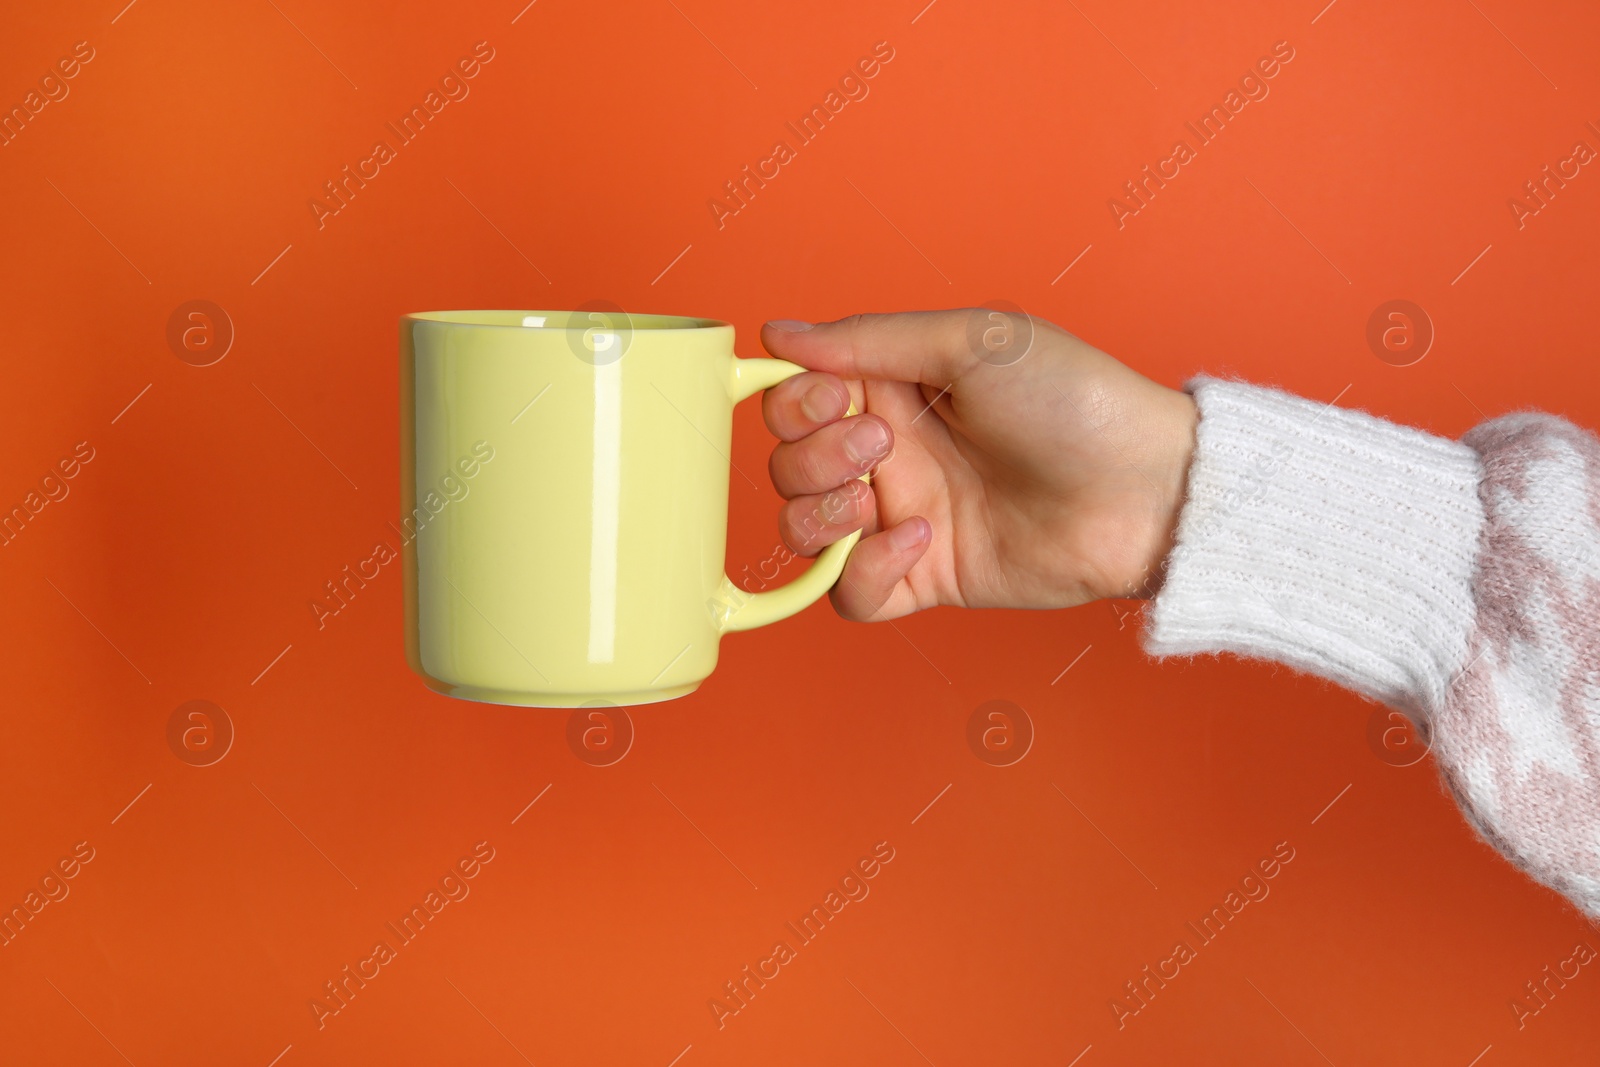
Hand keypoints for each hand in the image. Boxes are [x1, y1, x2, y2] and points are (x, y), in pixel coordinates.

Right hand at [759, 310, 1198, 620]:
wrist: (1142, 490)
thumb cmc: (1075, 400)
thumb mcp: (973, 340)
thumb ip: (869, 337)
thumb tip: (778, 334)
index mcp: (895, 387)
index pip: (796, 398)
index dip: (795, 402)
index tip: (836, 397)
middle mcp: (891, 453)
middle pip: (788, 464)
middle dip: (813, 456)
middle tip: (882, 446)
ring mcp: (904, 517)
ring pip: (804, 530)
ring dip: (818, 512)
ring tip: (875, 497)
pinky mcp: (925, 577)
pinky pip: (850, 593)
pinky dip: (862, 572)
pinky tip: (919, 540)